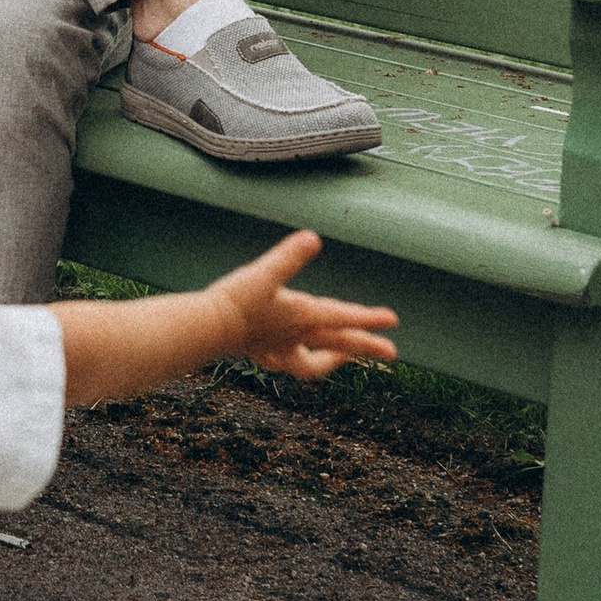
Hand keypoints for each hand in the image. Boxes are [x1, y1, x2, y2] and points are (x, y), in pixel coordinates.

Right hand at [219, 230, 398, 379]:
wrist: (207, 328)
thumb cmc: (237, 301)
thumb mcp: (265, 273)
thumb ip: (289, 257)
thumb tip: (313, 238)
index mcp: (303, 317)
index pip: (343, 317)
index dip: (369, 318)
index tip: (393, 321)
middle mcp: (295, 335)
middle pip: (338, 344)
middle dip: (365, 346)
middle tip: (392, 352)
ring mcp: (279, 347)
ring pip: (312, 363)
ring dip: (332, 361)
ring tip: (344, 359)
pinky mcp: (261, 350)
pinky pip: (284, 362)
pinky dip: (293, 360)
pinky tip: (290, 355)